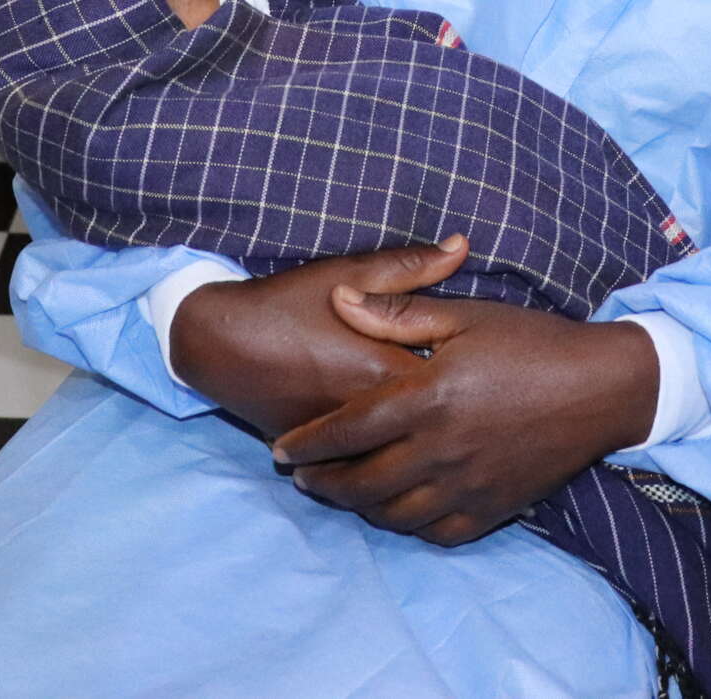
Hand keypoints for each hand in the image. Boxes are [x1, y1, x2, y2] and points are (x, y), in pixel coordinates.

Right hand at [171, 237, 468, 438]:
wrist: (218, 343)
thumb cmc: (287, 301)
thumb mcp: (349, 273)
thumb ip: (411, 267)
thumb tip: (463, 246)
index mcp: (389, 369)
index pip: (456, 385)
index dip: (477, 378)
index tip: (492, 368)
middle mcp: (373, 415)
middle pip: (434, 429)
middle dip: (458, 419)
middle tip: (478, 407)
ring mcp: (347, 443)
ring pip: (402, 455)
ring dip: (423, 444)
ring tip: (446, 432)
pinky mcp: (323, 455)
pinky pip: (368, 464)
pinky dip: (386, 456)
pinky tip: (404, 449)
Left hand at [270, 288, 659, 546]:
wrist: (604, 387)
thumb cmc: (532, 343)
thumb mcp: (465, 316)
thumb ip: (397, 312)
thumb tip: (339, 301)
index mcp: (429, 397)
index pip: (346, 431)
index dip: (307, 444)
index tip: (281, 450)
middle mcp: (443, 450)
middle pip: (360, 484)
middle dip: (322, 484)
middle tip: (301, 478)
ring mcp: (469, 486)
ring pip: (393, 515)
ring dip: (358, 508)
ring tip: (343, 493)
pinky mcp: (494, 509)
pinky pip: (437, 533)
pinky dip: (408, 526)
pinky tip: (397, 510)